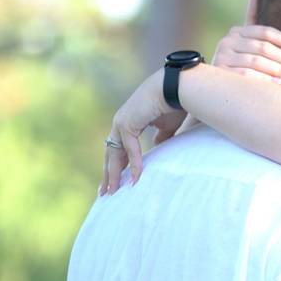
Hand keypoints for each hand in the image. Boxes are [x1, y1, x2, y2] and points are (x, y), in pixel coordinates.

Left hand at [101, 70, 177, 194]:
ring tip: (112, 192)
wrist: (175, 87)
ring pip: (114, 153)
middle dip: (108, 174)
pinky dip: (133, 164)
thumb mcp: (167, 126)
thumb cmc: (174, 103)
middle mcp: (121, 123)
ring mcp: (121, 122)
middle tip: (104, 193)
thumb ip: (161, 137)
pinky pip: (129, 148)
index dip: (117, 165)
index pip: (119, 148)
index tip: (115, 181)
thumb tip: (156, 147)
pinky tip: (135, 178)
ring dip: (113, 174)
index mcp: (128, 122)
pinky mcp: (126, 123)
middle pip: (111, 154)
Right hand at [212, 0, 280, 83]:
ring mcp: (223, 56)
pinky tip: (279, 84)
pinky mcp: (221, 73)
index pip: (267, 32)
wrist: (216, 86)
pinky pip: (246, 75)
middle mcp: (228, 41)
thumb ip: (252, 20)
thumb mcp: (246, 42)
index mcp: (238, 31)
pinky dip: (264, 79)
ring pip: (257, 61)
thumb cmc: (240, 63)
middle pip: (264, 47)